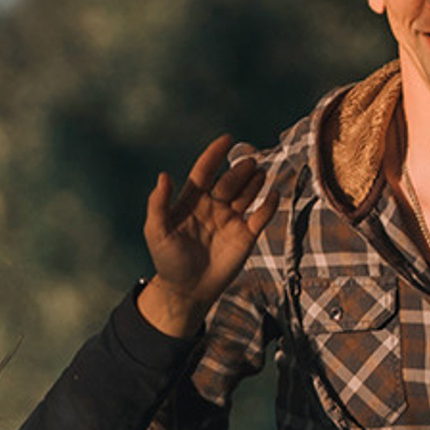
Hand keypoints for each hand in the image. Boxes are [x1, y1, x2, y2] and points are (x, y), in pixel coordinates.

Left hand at [138, 135, 269, 337]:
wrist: (186, 290)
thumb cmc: (167, 261)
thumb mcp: (156, 232)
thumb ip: (158, 204)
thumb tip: (163, 176)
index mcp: (192, 200)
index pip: (205, 171)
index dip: (214, 154)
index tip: (226, 139)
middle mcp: (213, 205)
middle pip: (229, 181)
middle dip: (239, 171)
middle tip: (248, 164)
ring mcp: (231, 219)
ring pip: (247, 193)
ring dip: (254, 182)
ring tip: (259, 173)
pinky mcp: (246, 235)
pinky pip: (261, 216)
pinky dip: (269, 206)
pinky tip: (272, 196)